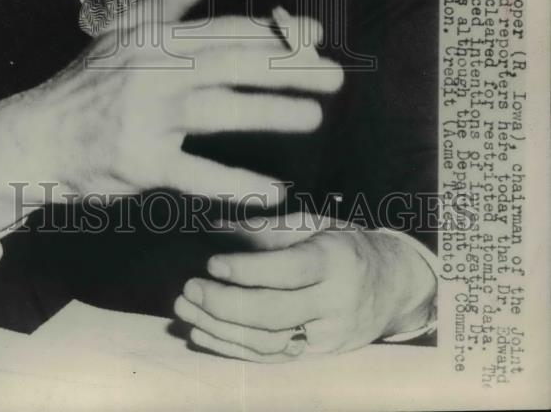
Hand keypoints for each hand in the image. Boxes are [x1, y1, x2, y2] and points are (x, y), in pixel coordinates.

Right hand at [0, 0, 343, 214]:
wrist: (36, 135)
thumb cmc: (89, 83)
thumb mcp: (124, 30)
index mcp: (155, 38)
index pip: (224, 29)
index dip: (272, 31)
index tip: (314, 34)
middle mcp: (152, 70)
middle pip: (231, 63)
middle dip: (287, 67)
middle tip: (335, 76)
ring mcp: (145, 116)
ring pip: (218, 111)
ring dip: (269, 112)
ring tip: (313, 116)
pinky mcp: (138, 162)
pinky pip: (194, 174)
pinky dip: (233, 184)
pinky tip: (272, 191)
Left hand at [173, 214, 436, 360]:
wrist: (396, 286)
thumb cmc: (347, 243)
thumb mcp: (317, 223)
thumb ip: (267, 225)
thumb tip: (216, 225)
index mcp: (337, 261)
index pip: (288, 271)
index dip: (248, 270)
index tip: (212, 263)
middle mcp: (335, 304)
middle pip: (275, 314)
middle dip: (226, 305)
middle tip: (189, 289)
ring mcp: (327, 337)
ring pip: (269, 343)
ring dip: (220, 330)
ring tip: (185, 310)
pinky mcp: (318, 356)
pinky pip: (270, 358)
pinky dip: (232, 348)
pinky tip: (202, 333)